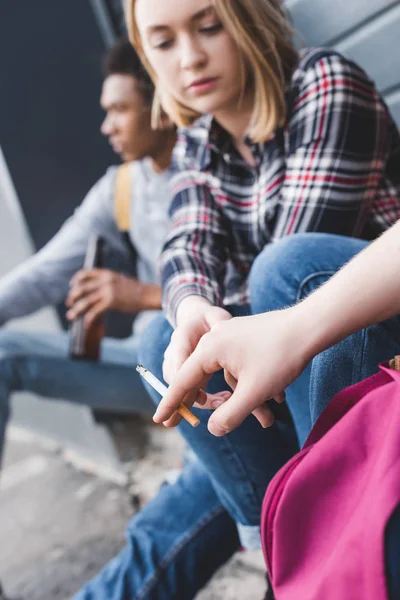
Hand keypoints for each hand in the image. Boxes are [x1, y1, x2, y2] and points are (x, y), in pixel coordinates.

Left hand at [66, 269, 143, 325]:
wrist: (147, 294)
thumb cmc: (136, 290)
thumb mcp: (120, 281)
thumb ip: (108, 283)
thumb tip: (97, 291)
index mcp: (107, 273)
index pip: (86, 273)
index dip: (76, 279)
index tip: (71, 285)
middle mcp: (105, 280)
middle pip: (82, 288)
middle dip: (73, 296)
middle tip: (69, 303)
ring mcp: (108, 291)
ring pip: (86, 301)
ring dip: (76, 309)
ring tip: (71, 316)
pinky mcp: (111, 302)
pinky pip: (95, 311)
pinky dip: (88, 319)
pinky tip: (86, 324)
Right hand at [153, 307, 311, 435]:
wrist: (307, 327)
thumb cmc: (281, 357)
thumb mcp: (254, 392)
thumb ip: (230, 414)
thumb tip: (212, 430)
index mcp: (209, 349)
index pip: (182, 381)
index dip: (170, 403)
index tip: (159, 420)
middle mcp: (214, 340)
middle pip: (197, 376)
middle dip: (194, 400)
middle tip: (180, 421)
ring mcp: (229, 336)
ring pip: (220, 373)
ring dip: (233, 396)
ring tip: (244, 415)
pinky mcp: (244, 338)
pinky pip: (234, 365)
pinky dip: (242, 383)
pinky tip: (267, 399)